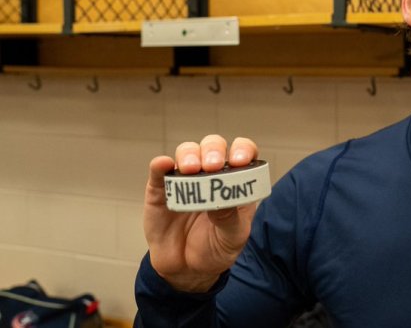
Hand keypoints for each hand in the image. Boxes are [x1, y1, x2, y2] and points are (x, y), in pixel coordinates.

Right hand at [143, 135, 258, 291]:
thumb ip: (229, 217)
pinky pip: (159, 171)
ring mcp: (185, 180)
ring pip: (187, 152)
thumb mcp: (232, 237)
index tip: (239, 160)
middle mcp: (211, 175)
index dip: (243, 150)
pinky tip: (163, 164)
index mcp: (235, 182)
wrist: (187, 271)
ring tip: (191, 169)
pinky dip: (160, 164)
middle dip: (213, 150)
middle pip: (213, 146)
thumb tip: (220, 194)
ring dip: (189, 155)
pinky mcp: (161, 190)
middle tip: (212, 165)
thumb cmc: (216, 249)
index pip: (243, 154)